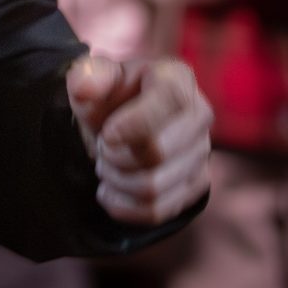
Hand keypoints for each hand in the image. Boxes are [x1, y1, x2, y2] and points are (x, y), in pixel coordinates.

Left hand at [65, 56, 211, 225]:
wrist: (120, 125)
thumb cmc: (110, 98)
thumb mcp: (93, 79)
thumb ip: (87, 76)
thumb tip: (84, 86)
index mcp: (177, 78)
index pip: (169, 101)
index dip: (134, 124)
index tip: (106, 134)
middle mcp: (200, 114)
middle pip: (158, 153)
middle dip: (116, 156)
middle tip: (102, 147)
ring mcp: (203, 153)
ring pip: (154, 187)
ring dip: (117, 181)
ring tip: (106, 166)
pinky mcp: (197, 185)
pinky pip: (159, 210)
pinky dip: (125, 206)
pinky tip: (111, 190)